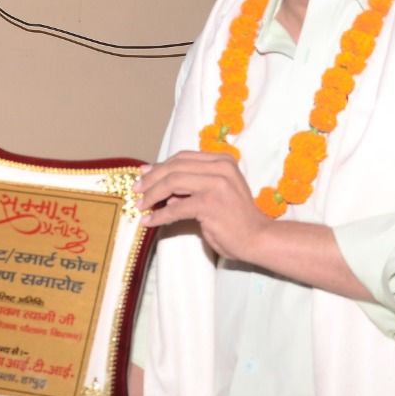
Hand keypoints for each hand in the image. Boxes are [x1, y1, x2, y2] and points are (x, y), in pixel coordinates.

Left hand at [135, 151, 265, 262]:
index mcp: (222, 160)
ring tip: (140, 205)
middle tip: (136, 190)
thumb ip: (191, 187)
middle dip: (151, 178)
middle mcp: (220, 167)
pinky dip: (159, 215)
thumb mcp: (215, 193)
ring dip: (151, 194)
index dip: (160, 165)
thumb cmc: (236, 218)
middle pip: (175, 167)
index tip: (143, 174)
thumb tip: (160, 187)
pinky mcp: (210, 203)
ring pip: (172, 182)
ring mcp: (216, 184)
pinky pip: (175, 208)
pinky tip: (150, 221)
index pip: (183, 157)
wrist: (258, 238)